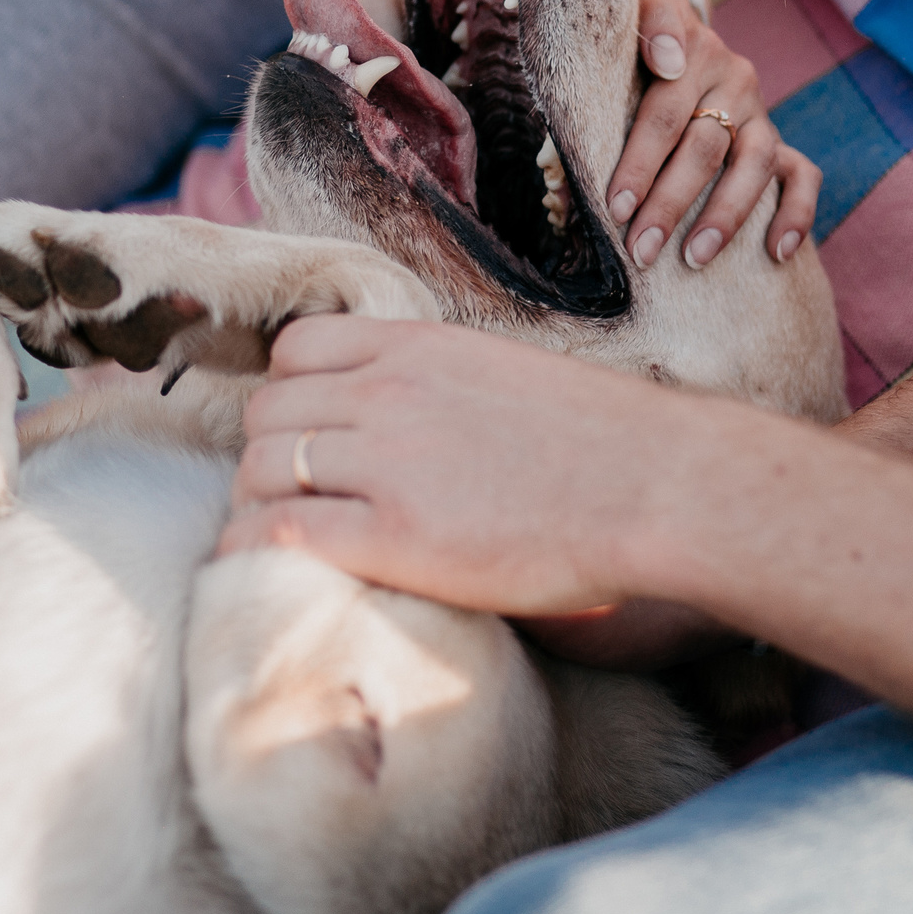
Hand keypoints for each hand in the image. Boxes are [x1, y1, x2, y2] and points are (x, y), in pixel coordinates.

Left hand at [220, 315, 714, 619]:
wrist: (659, 485)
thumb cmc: (601, 441)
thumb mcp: (502, 372)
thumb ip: (436, 383)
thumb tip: (398, 418)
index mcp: (416, 345)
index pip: (295, 348)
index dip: (288, 392)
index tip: (305, 430)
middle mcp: (387, 392)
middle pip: (267, 410)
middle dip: (267, 452)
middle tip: (293, 494)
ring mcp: (386, 461)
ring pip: (260, 468)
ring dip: (258, 502)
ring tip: (284, 535)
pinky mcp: (393, 535)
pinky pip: (278, 533)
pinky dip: (254, 549)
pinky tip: (265, 568)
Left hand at [608, 0, 819, 270]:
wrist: (669, 19)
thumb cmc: (633, 30)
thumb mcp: (629, 9)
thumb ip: (645, 24)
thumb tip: (666, 60)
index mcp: (693, 52)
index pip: (665, 114)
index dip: (641, 163)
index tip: (616, 207)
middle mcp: (734, 80)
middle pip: (705, 147)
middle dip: (671, 204)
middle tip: (642, 250)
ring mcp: (759, 112)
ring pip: (755, 165)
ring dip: (726, 216)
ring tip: (695, 258)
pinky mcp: (778, 138)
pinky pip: (802, 175)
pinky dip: (796, 213)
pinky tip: (777, 253)